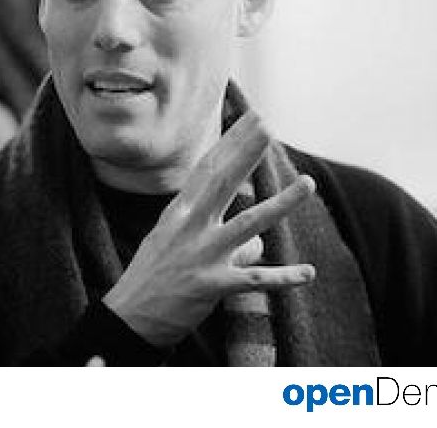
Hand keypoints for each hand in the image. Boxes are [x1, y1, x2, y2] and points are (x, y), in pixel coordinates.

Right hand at [102, 113, 316, 346]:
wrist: (128, 318)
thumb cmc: (153, 277)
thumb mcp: (174, 244)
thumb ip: (217, 236)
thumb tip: (258, 244)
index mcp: (179, 213)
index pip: (208, 170)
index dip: (231, 142)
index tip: (251, 118)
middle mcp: (191, 228)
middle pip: (224, 184)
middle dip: (247, 153)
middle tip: (267, 125)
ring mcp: (202, 256)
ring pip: (249, 225)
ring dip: (281, 204)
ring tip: (308, 183)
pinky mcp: (212, 286)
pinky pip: (255, 279)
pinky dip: (283, 277)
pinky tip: (308, 273)